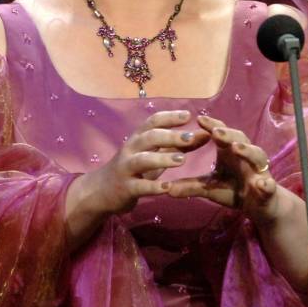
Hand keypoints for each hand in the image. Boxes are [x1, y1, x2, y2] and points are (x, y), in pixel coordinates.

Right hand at [64, 110, 208, 246]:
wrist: (102, 190)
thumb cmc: (134, 168)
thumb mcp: (154, 154)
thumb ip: (177, 145)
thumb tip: (204, 135)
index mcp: (138, 138)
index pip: (153, 121)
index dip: (170, 117)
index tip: (188, 115)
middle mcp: (131, 149)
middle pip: (149, 137)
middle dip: (170, 136)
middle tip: (191, 137)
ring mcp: (126, 168)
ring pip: (143, 160)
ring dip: (162, 158)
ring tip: (182, 160)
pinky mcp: (125, 188)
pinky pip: (139, 186)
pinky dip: (153, 187)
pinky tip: (168, 188)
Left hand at [168, 115, 284, 225]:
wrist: (260, 206)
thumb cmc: (234, 190)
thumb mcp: (210, 188)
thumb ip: (190, 186)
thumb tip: (166, 188)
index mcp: (231, 152)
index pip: (222, 133)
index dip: (212, 126)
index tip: (199, 119)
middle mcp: (247, 156)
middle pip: (240, 138)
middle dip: (228, 134)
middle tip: (216, 132)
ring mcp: (259, 171)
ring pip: (257, 155)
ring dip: (248, 150)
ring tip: (236, 148)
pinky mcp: (268, 188)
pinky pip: (269, 185)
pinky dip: (266, 184)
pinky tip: (262, 184)